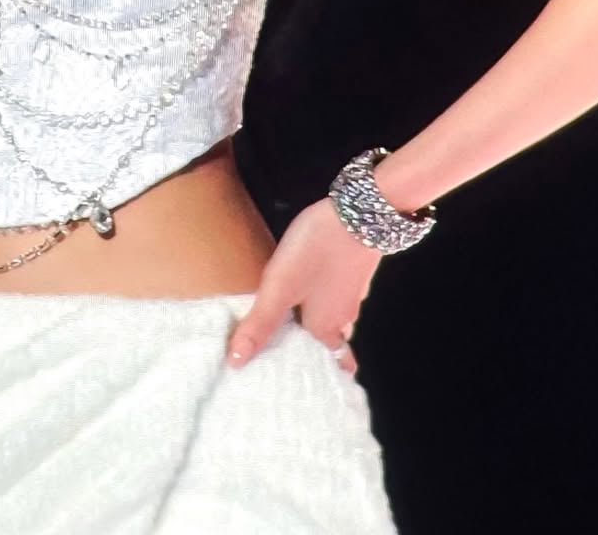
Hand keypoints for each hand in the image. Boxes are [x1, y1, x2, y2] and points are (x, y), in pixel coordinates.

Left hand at [225, 196, 383, 375]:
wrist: (360, 214)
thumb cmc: (317, 253)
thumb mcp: (280, 287)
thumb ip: (260, 322)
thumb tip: (237, 362)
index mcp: (325, 327)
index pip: (327, 363)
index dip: (320, 373)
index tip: (309, 385)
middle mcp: (344, 316)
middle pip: (332, 341)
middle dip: (318, 349)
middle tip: (297, 353)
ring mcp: (353, 292)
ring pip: (337, 317)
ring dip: (322, 322)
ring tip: (299, 321)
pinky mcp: (355, 270)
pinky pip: (339, 294)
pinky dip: (328, 297)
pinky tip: (315, 285)